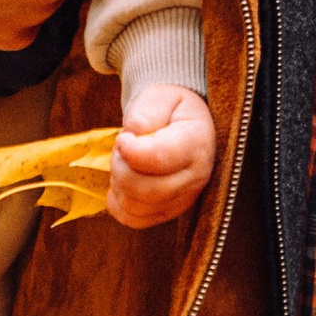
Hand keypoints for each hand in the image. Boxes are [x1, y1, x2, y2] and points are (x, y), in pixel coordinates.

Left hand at [108, 82, 217, 229]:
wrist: (183, 125)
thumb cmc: (171, 109)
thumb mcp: (162, 97)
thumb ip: (147, 111)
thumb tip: (133, 133)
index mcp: (197, 143)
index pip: (160, 158)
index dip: (131, 150)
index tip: (123, 137)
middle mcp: (196, 178)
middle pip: (145, 189)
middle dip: (121, 166)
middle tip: (122, 147)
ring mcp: (183, 200)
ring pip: (135, 206)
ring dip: (118, 182)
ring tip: (125, 161)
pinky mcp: (167, 213)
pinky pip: (132, 219)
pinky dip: (118, 202)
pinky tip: (123, 181)